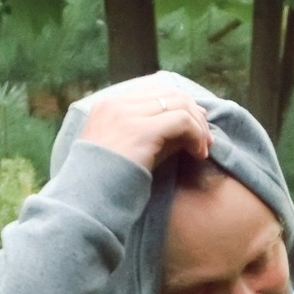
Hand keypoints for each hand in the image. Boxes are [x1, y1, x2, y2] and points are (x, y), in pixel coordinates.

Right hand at [77, 77, 214, 172]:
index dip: (179, 105)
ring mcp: (127, 115)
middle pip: (168, 92)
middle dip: (193, 113)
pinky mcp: (140, 130)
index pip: (153, 91)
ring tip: (204, 148)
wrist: (87, 203)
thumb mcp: (126, 152)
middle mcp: (116, 104)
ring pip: (179, 103)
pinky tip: (199, 154)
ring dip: (198, 125)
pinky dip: (196, 135)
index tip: (196, 126)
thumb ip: (152, 134)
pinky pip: (181, 120)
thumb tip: (190, 126)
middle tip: (206, 138)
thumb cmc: (106, 185)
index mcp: (107, 106)